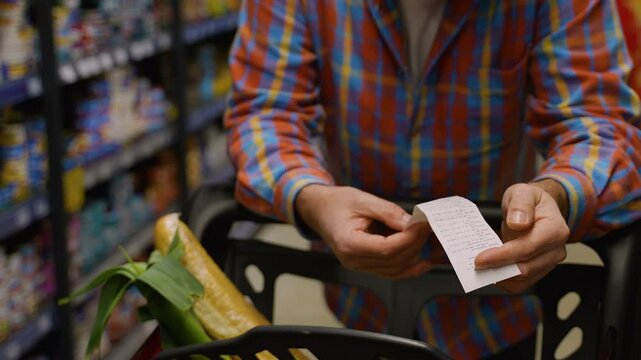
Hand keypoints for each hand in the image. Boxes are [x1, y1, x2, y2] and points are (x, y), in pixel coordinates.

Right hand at [295, 185, 431, 278]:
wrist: (320, 210)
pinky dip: (408, 267)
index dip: (409, 239)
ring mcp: (359, 266)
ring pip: (395, 269)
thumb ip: (388, 212)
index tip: (423, 225)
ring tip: (426, 236)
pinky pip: (390, 272)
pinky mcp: (365, 265)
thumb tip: (412, 223)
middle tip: (428, 225)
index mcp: (349, 244)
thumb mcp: (363, 199)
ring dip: (414, 254)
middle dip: (415, 244)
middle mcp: (353, 261)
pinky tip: (423, 262)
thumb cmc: (337, 203)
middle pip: (394, 260)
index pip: (387, 249)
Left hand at [474, 181, 569, 291]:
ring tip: (482, 267)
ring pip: (522, 280)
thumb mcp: (523, 192)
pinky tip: (491, 269)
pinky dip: (504, 279)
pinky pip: (521, 283)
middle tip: (475, 264)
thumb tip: (518, 222)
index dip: (502, 256)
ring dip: (500, 275)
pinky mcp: (539, 270)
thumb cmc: (530, 200)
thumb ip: (520, 205)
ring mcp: (548, 262)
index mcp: (555, 230)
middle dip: (498, 268)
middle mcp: (556, 250)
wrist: (537, 208)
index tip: (480, 259)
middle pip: (525, 268)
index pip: (527, 248)